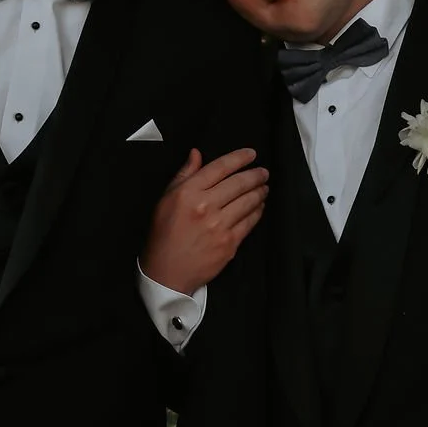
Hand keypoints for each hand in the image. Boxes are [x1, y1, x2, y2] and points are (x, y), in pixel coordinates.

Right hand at [141, 147, 268, 293]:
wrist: (166, 273)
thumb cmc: (164, 235)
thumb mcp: (165, 200)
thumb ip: (183, 175)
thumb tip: (196, 154)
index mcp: (188, 193)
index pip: (219, 167)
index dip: (239, 158)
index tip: (251, 154)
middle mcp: (205, 207)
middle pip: (239, 183)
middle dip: (255, 175)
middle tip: (263, 172)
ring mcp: (219, 226)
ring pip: (248, 202)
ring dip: (260, 192)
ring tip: (264, 187)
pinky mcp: (229, 243)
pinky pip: (250, 222)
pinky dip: (257, 212)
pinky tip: (259, 207)